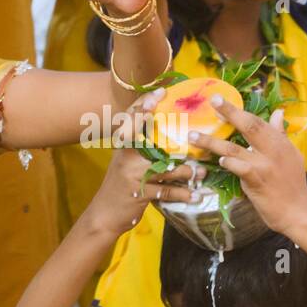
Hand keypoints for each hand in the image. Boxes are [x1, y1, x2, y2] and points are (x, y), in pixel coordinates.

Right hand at [84, 91, 200, 234]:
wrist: (104, 214)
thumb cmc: (121, 185)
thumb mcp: (125, 162)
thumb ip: (140, 146)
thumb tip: (167, 131)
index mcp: (123, 145)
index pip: (132, 118)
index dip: (145, 104)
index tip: (161, 92)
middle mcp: (126, 155)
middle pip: (155, 140)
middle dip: (179, 141)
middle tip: (200, 139)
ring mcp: (133, 174)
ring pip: (168, 167)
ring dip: (188, 172)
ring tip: (202, 173)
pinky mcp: (140, 193)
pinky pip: (168, 190)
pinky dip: (183, 194)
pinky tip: (195, 196)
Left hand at [185, 98, 306, 235]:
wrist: (298, 212)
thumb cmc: (292, 184)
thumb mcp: (292, 155)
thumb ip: (281, 135)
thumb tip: (278, 113)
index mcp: (281, 142)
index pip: (259, 120)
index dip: (239, 109)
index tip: (220, 99)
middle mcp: (273, 150)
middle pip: (249, 126)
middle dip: (229, 112)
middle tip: (213, 102)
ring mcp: (264, 165)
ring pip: (234, 148)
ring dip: (211, 141)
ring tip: (193, 136)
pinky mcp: (257, 181)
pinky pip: (238, 168)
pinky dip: (227, 162)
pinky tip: (218, 161)